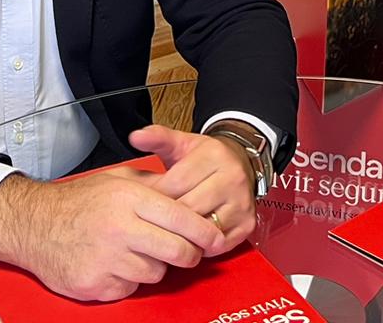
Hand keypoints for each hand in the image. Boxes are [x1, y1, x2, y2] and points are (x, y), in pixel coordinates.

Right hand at [0, 168, 221, 301]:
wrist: (33, 225)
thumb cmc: (78, 202)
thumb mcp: (116, 180)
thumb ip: (152, 185)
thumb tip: (188, 191)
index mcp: (129, 199)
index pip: (181, 218)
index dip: (204, 231)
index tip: (215, 237)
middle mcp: (120, 228)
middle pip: (177, 251)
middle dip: (189, 255)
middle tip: (189, 253)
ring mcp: (107, 259)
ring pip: (156, 272)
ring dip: (154, 265)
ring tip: (136, 251)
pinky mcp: (96, 284)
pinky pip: (131, 287)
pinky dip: (129, 279)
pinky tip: (114, 264)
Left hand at [131, 124, 255, 255]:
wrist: (240, 164)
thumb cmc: (204, 157)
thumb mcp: (181, 142)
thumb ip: (157, 137)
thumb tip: (135, 136)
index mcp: (214, 156)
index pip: (176, 183)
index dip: (155, 196)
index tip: (142, 203)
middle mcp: (233, 179)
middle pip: (189, 209)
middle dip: (166, 218)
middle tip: (150, 223)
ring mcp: (242, 203)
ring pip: (203, 229)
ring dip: (182, 235)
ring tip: (166, 232)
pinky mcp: (247, 224)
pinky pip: (217, 245)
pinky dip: (200, 246)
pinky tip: (187, 239)